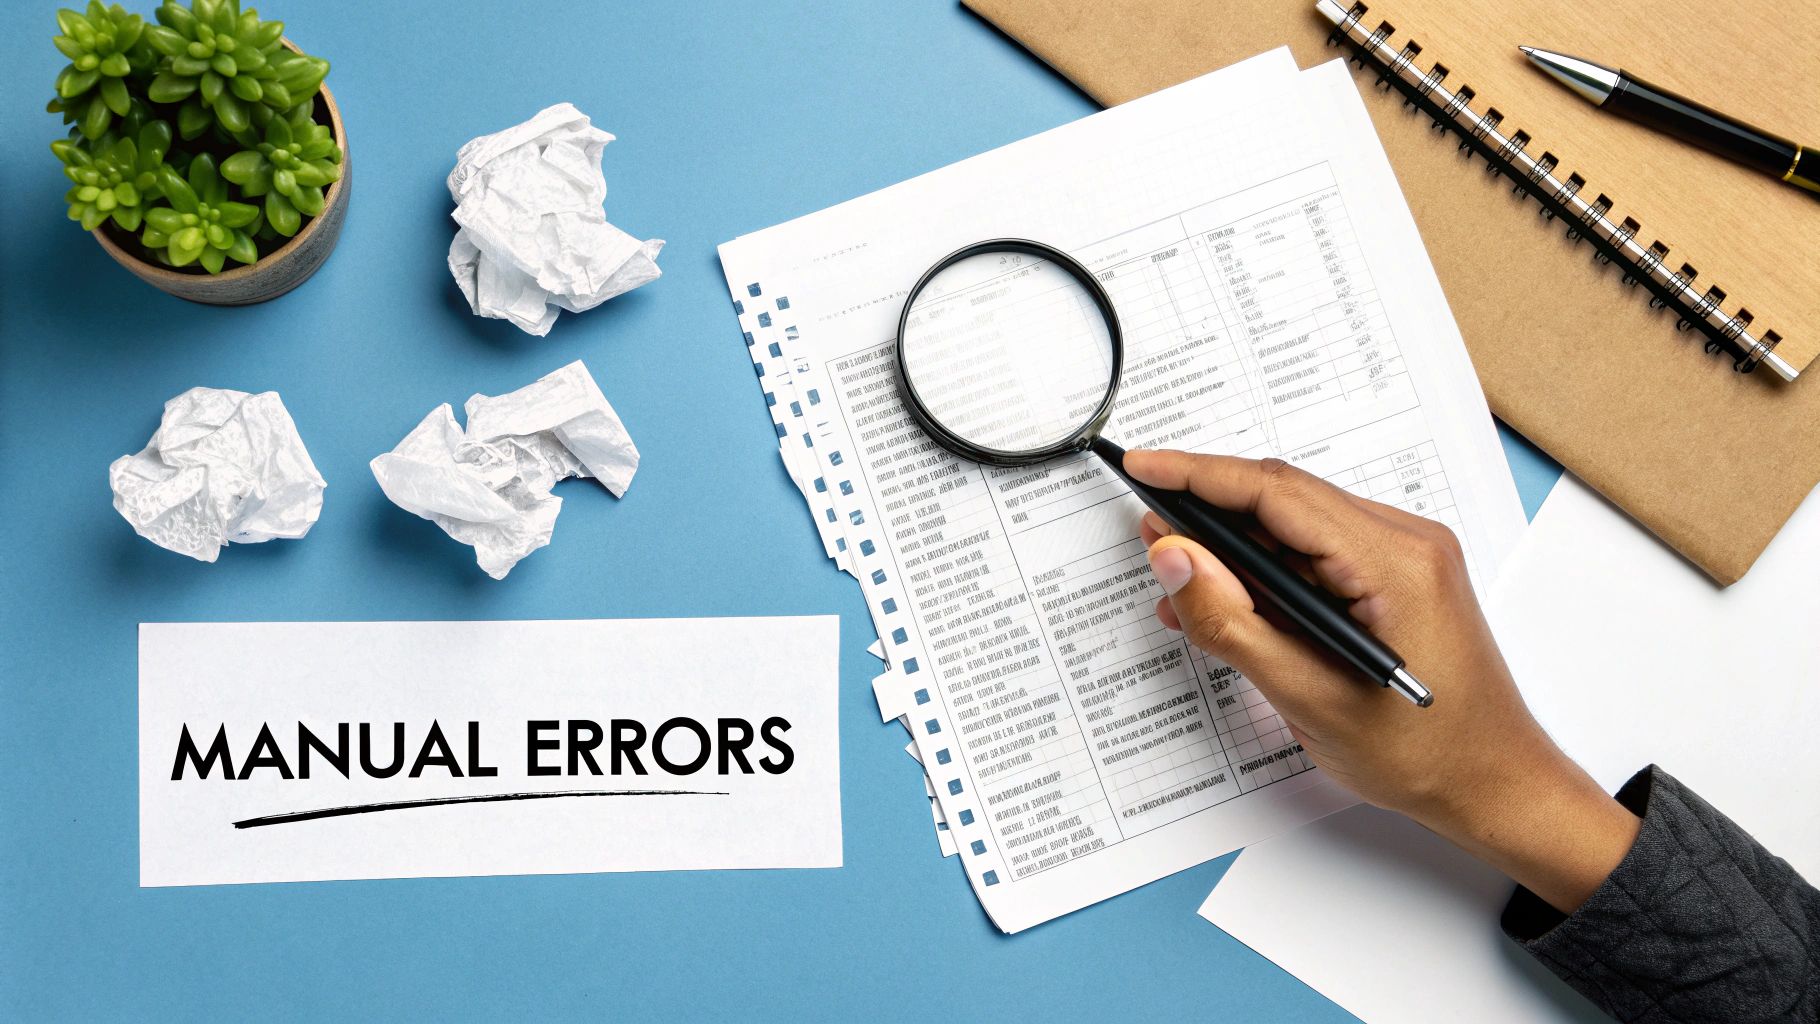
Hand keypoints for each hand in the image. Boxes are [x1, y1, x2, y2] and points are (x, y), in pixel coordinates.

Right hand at [1126, 449, 1638, 912]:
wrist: (1494, 784)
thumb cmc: (1425, 754)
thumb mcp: (1309, 697)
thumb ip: (1233, 623)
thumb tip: (1176, 559)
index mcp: (1395, 562)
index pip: (1278, 494)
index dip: (1201, 476)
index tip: (1145, 468)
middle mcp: (1407, 544)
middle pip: (1285, 501)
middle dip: (1209, 514)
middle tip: (1150, 535)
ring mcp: (1404, 558)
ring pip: (1295, 530)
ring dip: (1235, 553)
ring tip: (1180, 587)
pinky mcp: (1395, 579)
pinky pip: (1316, 556)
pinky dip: (1266, 576)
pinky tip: (1228, 607)